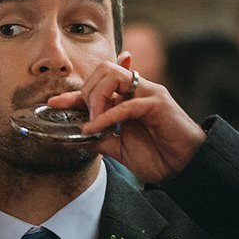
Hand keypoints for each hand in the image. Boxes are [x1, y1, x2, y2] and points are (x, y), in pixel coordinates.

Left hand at [46, 58, 205, 183]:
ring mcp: (148, 93)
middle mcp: (137, 90)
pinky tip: (96, 127)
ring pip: (113, 76)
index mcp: (127, 98)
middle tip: (83, 118)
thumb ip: (99, 138)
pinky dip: (107, 115)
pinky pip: (126, 103)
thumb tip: (73, 137)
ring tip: (92, 122)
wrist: (185, 168)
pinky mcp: (158, 103)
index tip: (53, 103)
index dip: (73, 94)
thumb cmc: (158, 156)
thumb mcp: (118, 148)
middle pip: (103, 70)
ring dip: (96, 97)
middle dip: (86, 92)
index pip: (96, 85)